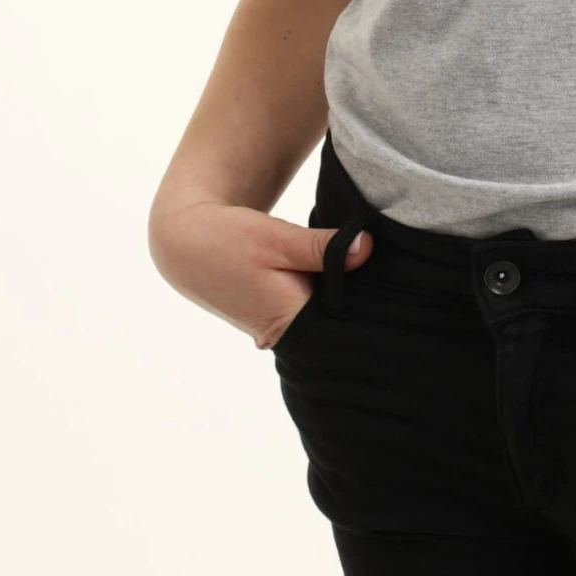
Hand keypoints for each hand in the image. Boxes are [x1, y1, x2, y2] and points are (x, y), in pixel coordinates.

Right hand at [150, 197, 374, 350]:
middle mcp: (283, 339)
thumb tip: (368, 247)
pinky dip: (323, 295)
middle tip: (382, 272)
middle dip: (357, 300)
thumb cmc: (229, 239)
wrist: (187, 243)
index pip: (344, 328)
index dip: (368, 307)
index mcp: (287, 324)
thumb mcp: (278, 237)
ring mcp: (277, 333)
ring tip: (361, 271)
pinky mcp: (274, 321)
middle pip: (336, 326)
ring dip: (339, 296)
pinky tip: (336, 275)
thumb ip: (322, 246)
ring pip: (324, 318)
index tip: (388, 284)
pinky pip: (311, 312)